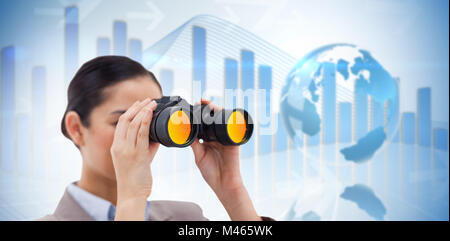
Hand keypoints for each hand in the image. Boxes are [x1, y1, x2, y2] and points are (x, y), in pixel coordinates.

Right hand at [110, 98, 158, 219]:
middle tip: (148, 100)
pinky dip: (146, 121)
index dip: (131, 110)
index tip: (140, 103)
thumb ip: (145, 145)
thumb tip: (157, 134)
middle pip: (125, 120)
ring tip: (153, 103)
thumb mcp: (138, 158)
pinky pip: (141, 134)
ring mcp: (126, 150)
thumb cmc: (135, 178)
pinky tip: (150, 113)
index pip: (121, 123)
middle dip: (137, 107)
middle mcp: (119, 146)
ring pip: (133, 124)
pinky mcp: (136, 155)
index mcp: (116, 146)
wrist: (131, 194)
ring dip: (144, 111)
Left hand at [191, 99, 242, 192]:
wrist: (224, 183)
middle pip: (213, 119)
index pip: (204, 123)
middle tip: (200, 101)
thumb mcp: (199, 155)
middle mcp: (217, 137)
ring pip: (222, 120)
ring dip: (216, 110)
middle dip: (208, 108)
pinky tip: (223, 112)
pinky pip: (233, 127)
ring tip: (209, 105)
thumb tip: (184, 131)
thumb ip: (194, 143)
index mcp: (208, 140)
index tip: (193, 105)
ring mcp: (226, 138)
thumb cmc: (211, 172)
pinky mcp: (234, 141)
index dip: (199, 114)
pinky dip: (229, 119)